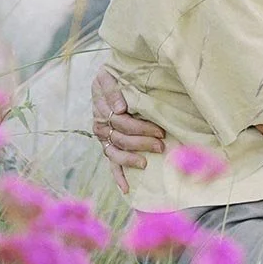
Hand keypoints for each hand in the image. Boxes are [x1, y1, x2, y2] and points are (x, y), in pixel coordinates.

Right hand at [91, 65, 167, 194]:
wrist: (108, 76)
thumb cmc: (115, 75)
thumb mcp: (108, 74)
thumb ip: (112, 88)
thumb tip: (120, 109)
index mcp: (101, 107)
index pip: (121, 122)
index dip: (140, 127)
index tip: (159, 130)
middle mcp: (100, 124)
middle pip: (120, 137)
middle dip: (142, 142)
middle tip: (161, 144)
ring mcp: (104, 137)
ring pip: (115, 152)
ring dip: (131, 158)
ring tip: (146, 161)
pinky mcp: (107, 145)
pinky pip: (111, 163)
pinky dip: (118, 176)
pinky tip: (126, 188)